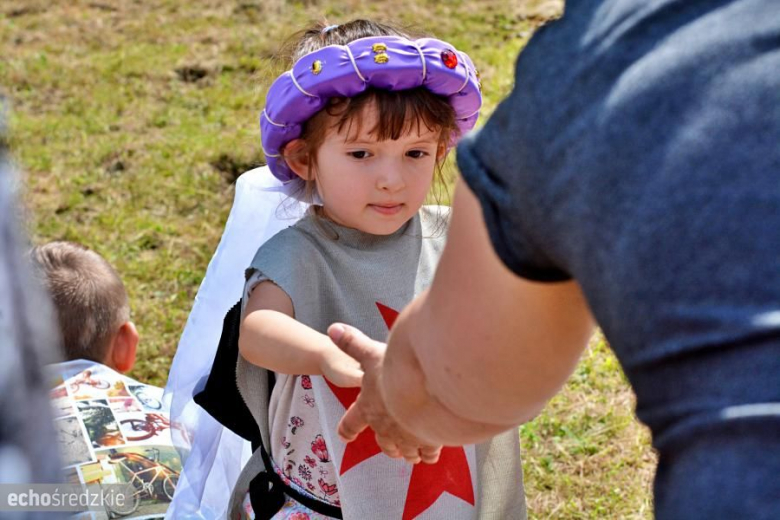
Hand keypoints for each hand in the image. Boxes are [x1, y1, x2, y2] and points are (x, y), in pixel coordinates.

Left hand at [327, 323, 441, 463]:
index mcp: (368, 408)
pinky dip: (430, 453)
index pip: (351, 423)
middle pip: (383, 442)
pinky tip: (434, 452)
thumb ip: (353, 343)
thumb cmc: (395, 373)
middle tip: (392, 450)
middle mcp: (386, 427)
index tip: (345, 436)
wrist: (426, 391)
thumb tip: (333, 329)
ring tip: (413, 453)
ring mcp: (408, 437)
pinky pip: (429, 452)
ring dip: (408, 451)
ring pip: (406, 451)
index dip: (347, 429)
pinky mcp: (430, 441)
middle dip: (387, 446)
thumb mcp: (371, 353)